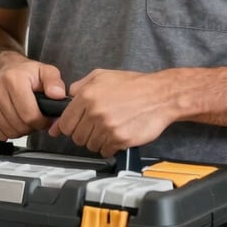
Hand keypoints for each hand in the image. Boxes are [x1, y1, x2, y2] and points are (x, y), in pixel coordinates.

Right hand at [0, 57, 65, 140]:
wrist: (1, 69)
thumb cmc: (24, 73)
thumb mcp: (45, 71)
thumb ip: (55, 82)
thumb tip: (58, 95)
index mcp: (13, 79)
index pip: (30, 116)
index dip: (42, 121)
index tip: (44, 117)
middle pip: (20, 126)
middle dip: (31, 126)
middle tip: (33, 115)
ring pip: (9, 132)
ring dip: (20, 129)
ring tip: (23, 116)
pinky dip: (8, 131)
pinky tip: (12, 118)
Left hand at [49, 69, 174, 156]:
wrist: (160, 95)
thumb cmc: (134, 85)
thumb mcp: (102, 75)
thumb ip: (80, 86)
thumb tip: (65, 98)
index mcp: (87, 96)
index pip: (65, 123)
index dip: (70, 126)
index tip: (75, 126)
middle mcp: (95, 112)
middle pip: (76, 137)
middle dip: (85, 133)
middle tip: (96, 126)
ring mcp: (107, 127)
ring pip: (90, 146)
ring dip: (98, 140)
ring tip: (110, 128)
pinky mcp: (120, 139)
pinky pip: (106, 151)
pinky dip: (110, 146)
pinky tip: (117, 134)